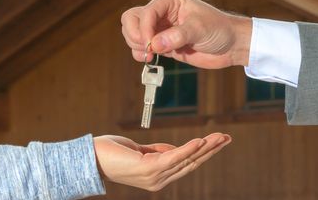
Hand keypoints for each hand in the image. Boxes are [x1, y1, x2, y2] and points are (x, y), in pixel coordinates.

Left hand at [93, 133, 230, 190]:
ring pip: (186, 161)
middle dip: (211, 150)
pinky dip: (188, 149)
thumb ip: (158, 152)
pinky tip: (200, 141)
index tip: (219, 141)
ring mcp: (154, 177)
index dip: (204, 153)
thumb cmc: (113, 153)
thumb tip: (177, 149)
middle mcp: (159, 181)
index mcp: (159, 177)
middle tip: (227, 138)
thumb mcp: (141, 151)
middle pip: (191, 164)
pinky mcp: (148, 169)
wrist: (91, 157)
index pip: (187, 164)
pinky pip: (173, 158)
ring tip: (219, 137)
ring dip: (205, 148)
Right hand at [121, 0, 251, 67]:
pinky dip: (140, 53)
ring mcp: (160, 28)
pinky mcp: (162, 44)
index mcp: (169, 1)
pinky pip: (141, 47)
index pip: (146, 12)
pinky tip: (151, 58)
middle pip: (131, 19)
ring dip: (136, 45)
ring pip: (133, 33)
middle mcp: (161, 13)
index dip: (144, 29)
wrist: (231, 45)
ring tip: (151, 55)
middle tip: (148, 49)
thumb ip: (178, 36)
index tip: (152, 45)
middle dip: (135, 35)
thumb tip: (155, 44)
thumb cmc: (219, 29)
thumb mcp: (200, 29)